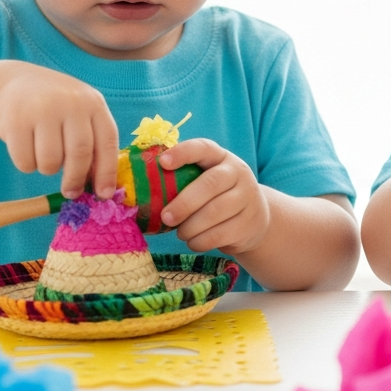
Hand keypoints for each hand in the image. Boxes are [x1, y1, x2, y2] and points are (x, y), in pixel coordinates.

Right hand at [0, 63, 118, 198]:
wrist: (15, 83)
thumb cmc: (58, 108)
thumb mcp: (81, 115)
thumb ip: (94, 143)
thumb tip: (101, 187)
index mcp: (94, 104)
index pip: (107, 143)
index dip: (107, 172)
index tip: (104, 194)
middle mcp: (71, 103)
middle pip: (79, 153)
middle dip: (76, 179)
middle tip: (71, 192)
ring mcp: (42, 110)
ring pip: (50, 161)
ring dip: (48, 170)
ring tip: (46, 158)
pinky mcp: (14, 120)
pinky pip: (25, 160)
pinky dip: (27, 165)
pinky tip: (27, 149)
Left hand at [156, 139, 269, 253]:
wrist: (255, 217)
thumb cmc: (215, 197)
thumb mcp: (204, 180)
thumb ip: (181, 178)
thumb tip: (134, 190)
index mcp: (221, 158)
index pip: (203, 148)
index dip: (183, 153)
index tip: (163, 162)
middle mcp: (238, 173)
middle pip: (210, 184)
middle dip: (184, 203)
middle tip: (165, 217)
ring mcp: (247, 197)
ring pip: (215, 212)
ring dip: (191, 227)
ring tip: (180, 232)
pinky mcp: (249, 222)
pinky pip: (220, 234)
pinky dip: (200, 241)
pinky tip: (193, 242)